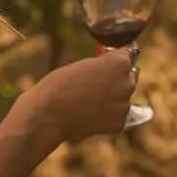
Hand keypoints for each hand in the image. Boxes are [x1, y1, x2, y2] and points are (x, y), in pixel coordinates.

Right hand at [14, 47, 135, 143]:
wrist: (48, 114)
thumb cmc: (60, 84)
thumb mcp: (84, 64)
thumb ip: (104, 65)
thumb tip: (114, 71)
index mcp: (120, 62)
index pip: (128, 53)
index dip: (116, 56)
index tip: (110, 59)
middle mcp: (128, 82)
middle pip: (128, 76)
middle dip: (117, 78)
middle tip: (96, 83)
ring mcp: (125, 105)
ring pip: (123, 97)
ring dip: (112, 98)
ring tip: (89, 100)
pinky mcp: (119, 123)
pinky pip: (117, 115)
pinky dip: (107, 115)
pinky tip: (90, 114)